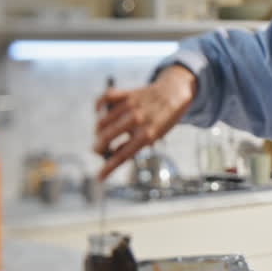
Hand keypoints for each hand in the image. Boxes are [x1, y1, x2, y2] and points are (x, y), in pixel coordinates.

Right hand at [93, 66, 197, 180]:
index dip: (109, 168)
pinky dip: (98, 106)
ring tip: (101, 135)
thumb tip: (112, 155)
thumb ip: (134, 145)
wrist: (174, 94)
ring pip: (103, 121)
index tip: (99, 177)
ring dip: (98, 131)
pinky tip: (100, 113)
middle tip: (97, 151)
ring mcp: (131, 105)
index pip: (123, 155)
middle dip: (98, 147)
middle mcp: (138, 119)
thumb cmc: (163, 120)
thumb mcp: (154, 137)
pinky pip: (105, 98)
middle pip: (107, 136)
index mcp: (148, 134)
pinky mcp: (127, 93)